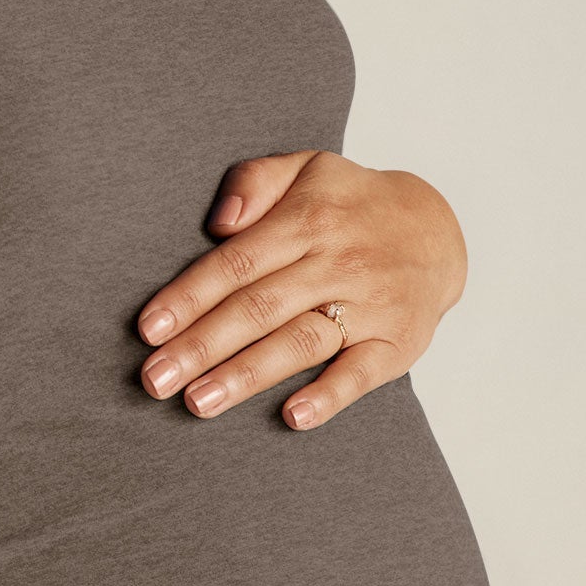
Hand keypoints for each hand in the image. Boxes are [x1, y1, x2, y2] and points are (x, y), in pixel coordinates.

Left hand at [134, 151, 466, 432]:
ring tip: (197, 402)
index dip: (190, 296)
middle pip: (258, 309)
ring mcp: (370, 305)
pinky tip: (291, 417)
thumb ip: (256, 182)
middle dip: (201, 346)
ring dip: (246, 375)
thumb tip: (217, 221)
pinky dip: (328, 396)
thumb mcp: (306, 168)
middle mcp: (337, 263)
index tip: (148, 329)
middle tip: (153, 379)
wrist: (437, 231)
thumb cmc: (349, 205)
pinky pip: (361, 373)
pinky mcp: (397, 342)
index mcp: (307, 221)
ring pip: (299, 343)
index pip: (237, 262)